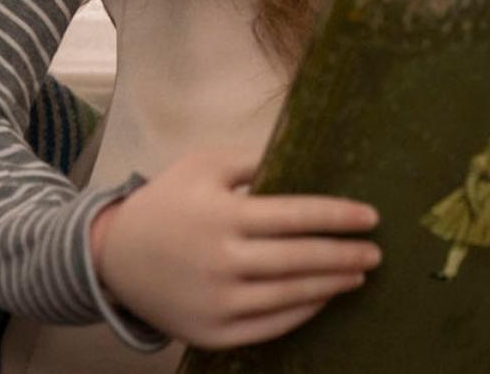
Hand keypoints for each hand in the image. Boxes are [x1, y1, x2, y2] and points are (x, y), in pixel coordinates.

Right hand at [88, 148, 381, 348]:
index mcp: (223, 215)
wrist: (113, 256)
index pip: (296, 216)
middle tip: (376, 252)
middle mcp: (222, 261)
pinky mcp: (210, 333)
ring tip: (358, 275)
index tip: (371, 217)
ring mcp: (216, 302)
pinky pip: (268, 328)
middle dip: (345, 256)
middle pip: (300, 260)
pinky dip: (300, 314)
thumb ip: (255, 160)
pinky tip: (322, 299)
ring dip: (330, 286)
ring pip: (289, 297)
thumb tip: (308, 156)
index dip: (338, 217)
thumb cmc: (168, 201)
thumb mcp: (205, 164)